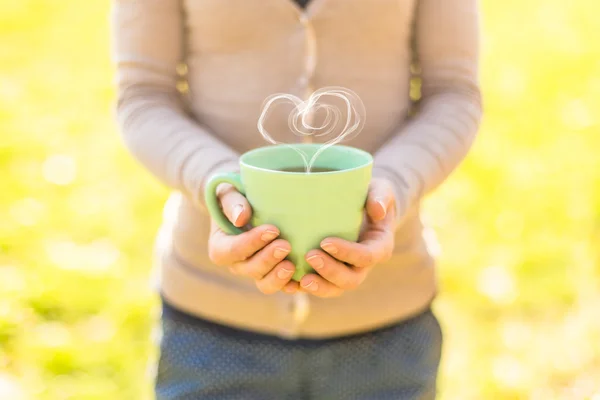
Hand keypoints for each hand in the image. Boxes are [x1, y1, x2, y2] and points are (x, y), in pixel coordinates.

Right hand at [208, 183, 299, 294]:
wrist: (249, 207)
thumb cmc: (236, 197)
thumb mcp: (228, 193)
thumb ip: (231, 202)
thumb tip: (241, 218)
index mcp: (221, 247)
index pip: (233, 251)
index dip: (251, 243)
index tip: (272, 230)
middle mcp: (237, 264)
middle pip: (250, 270)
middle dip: (268, 259)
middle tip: (286, 245)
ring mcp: (256, 272)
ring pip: (264, 283)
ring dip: (278, 278)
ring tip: (292, 266)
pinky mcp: (272, 274)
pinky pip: (281, 286)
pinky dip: (291, 286)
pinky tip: (302, 281)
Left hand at [300, 178, 395, 296]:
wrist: (361, 206)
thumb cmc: (370, 195)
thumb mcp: (380, 190)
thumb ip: (380, 196)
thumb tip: (377, 210)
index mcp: (379, 246)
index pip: (366, 256)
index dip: (347, 253)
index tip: (325, 241)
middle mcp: (364, 264)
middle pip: (351, 279)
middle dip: (330, 272)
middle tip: (309, 255)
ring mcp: (348, 271)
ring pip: (336, 288)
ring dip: (319, 286)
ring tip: (301, 279)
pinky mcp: (332, 273)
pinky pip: (321, 286)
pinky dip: (307, 288)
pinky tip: (292, 284)